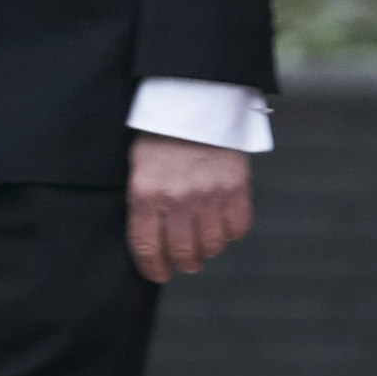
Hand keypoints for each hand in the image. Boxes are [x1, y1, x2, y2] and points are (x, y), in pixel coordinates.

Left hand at [127, 134, 251, 284]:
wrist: (197, 101)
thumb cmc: (162, 136)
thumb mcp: (139, 168)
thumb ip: (143, 203)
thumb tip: (153, 240)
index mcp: (146, 194)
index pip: (148, 248)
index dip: (154, 269)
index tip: (159, 274)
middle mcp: (177, 199)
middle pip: (183, 253)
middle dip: (184, 264)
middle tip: (185, 262)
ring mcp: (209, 194)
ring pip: (212, 246)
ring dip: (208, 250)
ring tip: (205, 242)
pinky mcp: (236, 187)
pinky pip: (238, 228)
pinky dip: (231, 233)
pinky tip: (224, 225)